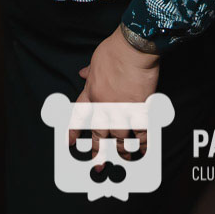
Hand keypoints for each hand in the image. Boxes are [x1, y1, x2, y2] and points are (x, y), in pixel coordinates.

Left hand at [75, 27, 160, 148]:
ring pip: (120, 137)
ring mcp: (122, 110)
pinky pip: (141, 132)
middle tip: (97, 164)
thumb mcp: (96, 59)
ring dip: (122, 150)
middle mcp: (104, 106)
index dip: (74, 131)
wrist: (132, 49)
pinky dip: (143, 142)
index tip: (70, 142)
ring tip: (124, 159)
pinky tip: (144, 150)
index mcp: (91, 93)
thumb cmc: (114, 50)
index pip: (79, 116)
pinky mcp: (139, 110)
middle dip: (98, 150)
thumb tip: (81, 73)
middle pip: (99, 133)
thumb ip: (89, 71)